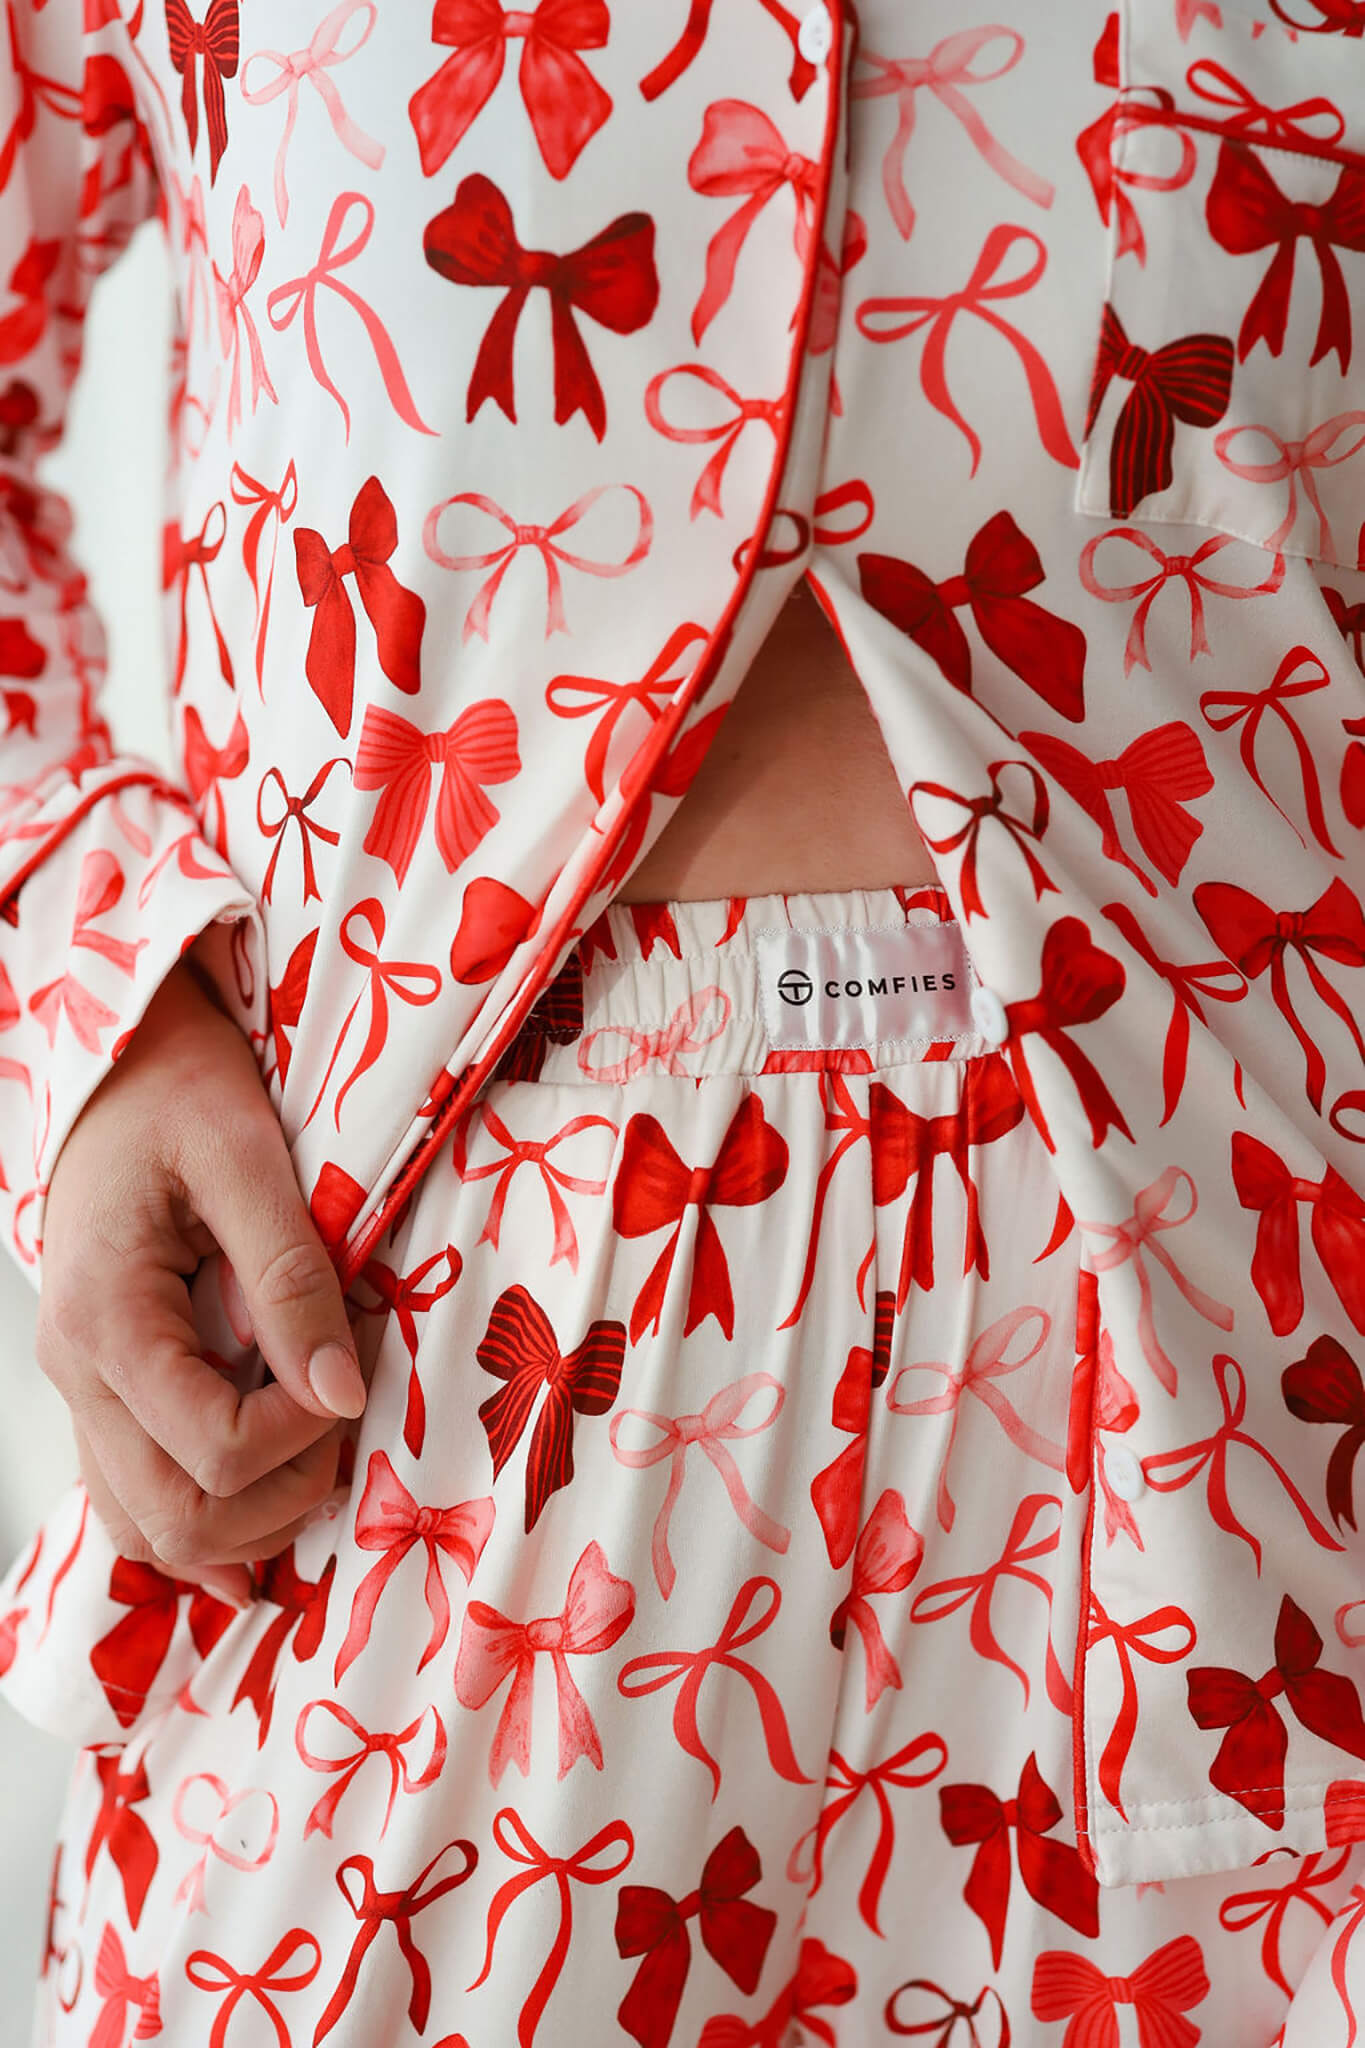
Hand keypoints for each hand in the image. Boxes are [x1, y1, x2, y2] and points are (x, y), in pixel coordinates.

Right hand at [35, 937, 367, 1608]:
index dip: (302, 1435)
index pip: (212, 1447)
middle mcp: (76, 1372)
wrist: (119, 1066)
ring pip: (147, 1528)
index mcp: (105, 1317)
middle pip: (175, 1515)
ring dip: (246, 1525)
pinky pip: (134, 1497)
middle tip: (346, 1426)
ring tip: (318, 1460)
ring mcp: (82, 1389)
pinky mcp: (104, 1388)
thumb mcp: (245, 1159)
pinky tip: (264, 1514)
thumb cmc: (175, 1091)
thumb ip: (292, 1278)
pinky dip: (203, 1521)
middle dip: (283, 1496)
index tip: (353, 1370)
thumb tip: (341, 1392)